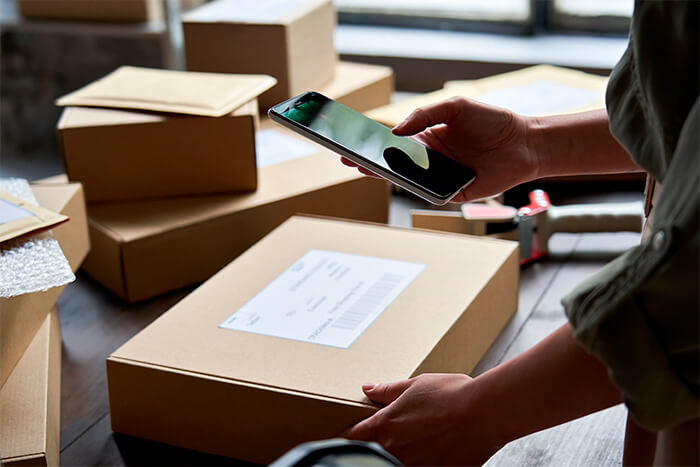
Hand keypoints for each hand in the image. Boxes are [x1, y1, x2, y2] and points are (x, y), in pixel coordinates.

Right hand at [342, 97, 538, 202]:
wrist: (525, 142)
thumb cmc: (492, 121)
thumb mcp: (455, 106)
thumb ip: (425, 114)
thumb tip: (396, 130)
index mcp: (428, 138)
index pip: (393, 142)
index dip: (373, 142)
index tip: (351, 139)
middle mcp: (431, 160)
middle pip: (394, 163)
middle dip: (370, 161)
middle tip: (346, 158)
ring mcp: (440, 178)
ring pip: (408, 180)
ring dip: (387, 176)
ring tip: (365, 168)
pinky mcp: (453, 193)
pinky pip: (430, 193)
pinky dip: (416, 188)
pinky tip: (401, 180)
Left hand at [343, 373, 502, 464]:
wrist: (485, 413)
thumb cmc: (453, 395)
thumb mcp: (417, 384)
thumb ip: (389, 391)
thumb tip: (368, 388)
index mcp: (386, 424)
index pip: (353, 437)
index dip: (345, 438)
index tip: (342, 438)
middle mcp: (395, 448)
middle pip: (374, 452)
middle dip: (380, 445)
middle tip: (401, 433)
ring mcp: (413, 465)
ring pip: (397, 462)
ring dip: (402, 454)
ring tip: (423, 439)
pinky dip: (422, 461)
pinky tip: (435, 449)